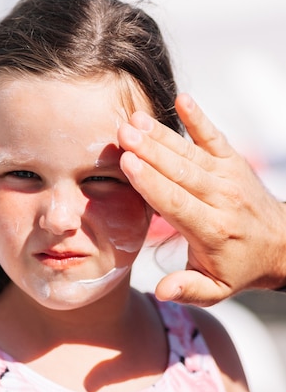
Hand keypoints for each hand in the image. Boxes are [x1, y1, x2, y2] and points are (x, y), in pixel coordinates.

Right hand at [118, 93, 285, 305]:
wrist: (281, 244)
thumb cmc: (239, 266)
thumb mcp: (216, 290)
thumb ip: (189, 289)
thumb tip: (161, 291)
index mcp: (213, 231)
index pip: (177, 203)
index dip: (151, 183)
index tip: (128, 163)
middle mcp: (222, 200)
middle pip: (181, 172)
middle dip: (150, 151)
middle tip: (122, 133)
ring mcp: (229, 177)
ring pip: (191, 153)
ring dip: (162, 135)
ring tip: (135, 119)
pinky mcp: (233, 162)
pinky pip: (215, 137)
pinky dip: (199, 119)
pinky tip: (182, 100)